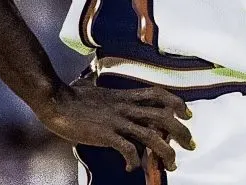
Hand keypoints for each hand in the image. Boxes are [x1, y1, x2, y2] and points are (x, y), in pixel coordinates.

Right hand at [35, 79, 193, 171]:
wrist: (56, 101)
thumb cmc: (71, 94)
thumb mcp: (91, 86)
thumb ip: (97, 84)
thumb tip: (91, 78)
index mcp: (124, 96)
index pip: (157, 94)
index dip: (175, 103)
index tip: (187, 113)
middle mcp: (125, 107)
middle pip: (162, 116)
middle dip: (180, 131)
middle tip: (189, 143)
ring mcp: (117, 121)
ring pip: (152, 135)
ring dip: (165, 151)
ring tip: (172, 162)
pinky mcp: (106, 134)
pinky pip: (127, 149)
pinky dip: (134, 160)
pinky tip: (132, 167)